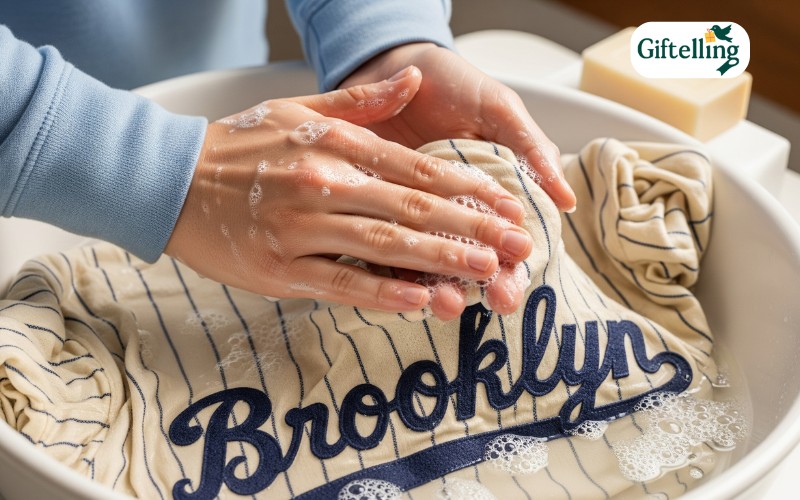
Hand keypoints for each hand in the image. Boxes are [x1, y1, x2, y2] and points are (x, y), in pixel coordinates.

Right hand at [165, 67, 532, 315]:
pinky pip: (340, 283)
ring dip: (441, 261)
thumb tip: (414, 82)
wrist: (169, 180)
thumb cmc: (237, 146)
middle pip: (413, 209)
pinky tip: (420, 300)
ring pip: (385, 247)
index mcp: (334, 146)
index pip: (418, 170)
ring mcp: (301, 228)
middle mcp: (323, 183)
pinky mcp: (280, 268)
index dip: (470, 189)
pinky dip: (383, 293)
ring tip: (488, 274)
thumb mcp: (298, 110)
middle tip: (518, 245)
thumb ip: (362, 104)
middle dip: (473, 229)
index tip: (508, 205)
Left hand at [340, 44, 575, 317]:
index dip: (509, 269)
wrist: (392, 62)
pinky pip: (380, 248)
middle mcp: (450, 214)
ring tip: (447, 303)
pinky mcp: (374, 213)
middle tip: (490, 303)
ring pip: (426, 263)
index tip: (512, 288)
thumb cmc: (453, 83)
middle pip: (467, 263)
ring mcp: (411, 217)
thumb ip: (529, 150)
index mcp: (487, 196)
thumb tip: (566, 199)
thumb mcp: (497, 110)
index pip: (502, 243)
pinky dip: (390, 270)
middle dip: (480, 288)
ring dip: (438, 289)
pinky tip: (400, 288)